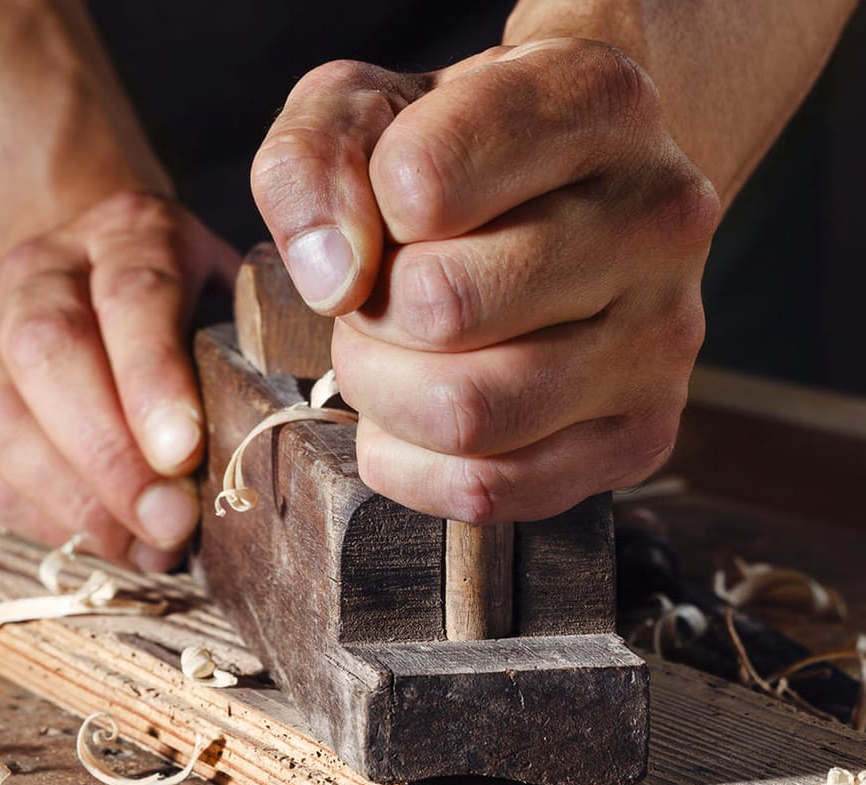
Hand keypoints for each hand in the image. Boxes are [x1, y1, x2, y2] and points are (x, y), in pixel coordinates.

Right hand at [0, 192, 238, 568]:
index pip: (130, 295)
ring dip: (74, 497)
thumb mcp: (233, 297)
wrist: (93, 282)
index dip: (152, 377)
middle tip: (169, 520)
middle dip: (108, 451)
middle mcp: (42, 274)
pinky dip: (45, 518)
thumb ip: (251, 347)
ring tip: (144, 544)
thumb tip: (273, 432)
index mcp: (124, 234)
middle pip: (47, 351)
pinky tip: (107, 541)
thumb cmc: (190, 309)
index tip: (184, 452)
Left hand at [251, 38, 720, 521]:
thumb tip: (335, 279)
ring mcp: (664, 332)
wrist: (554, 191)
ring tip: (395, 352)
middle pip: (441, 309)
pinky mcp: (642, 433)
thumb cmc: (446, 151)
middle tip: (380, 296)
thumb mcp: (357, 112)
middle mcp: (657, 214)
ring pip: (465, 413)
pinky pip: (489, 490)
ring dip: (384, 393)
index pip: (419, 183)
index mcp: (596, 102)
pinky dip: (412, 465)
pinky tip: (412, 415)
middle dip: (368, 314)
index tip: (389, 209)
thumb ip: (310, 165)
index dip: (365, 209)